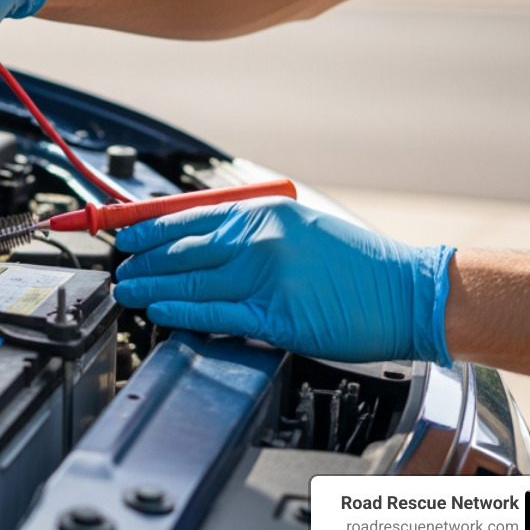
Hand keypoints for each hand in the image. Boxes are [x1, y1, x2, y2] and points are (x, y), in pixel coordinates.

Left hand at [113, 198, 454, 363]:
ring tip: (126, 290)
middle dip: (141, 260)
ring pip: (190, 279)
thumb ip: (252, 231)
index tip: (124, 236)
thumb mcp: (300, 226)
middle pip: (180, 248)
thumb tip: (203, 239)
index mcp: (263, 213)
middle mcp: (260, 239)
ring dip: (149, 284)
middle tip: (119, 268)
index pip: (188, 216)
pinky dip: (180, 309)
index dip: (148, 228)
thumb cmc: (359, 264)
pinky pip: (215, 312)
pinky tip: (158, 309)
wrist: (410, 292)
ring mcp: (267, 277)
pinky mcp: (277, 316)